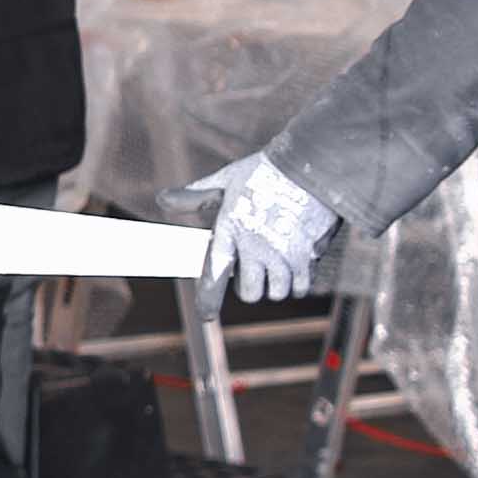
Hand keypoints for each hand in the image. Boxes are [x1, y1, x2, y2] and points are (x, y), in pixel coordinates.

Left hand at [173, 151, 337, 305]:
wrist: (314, 164)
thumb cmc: (268, 170)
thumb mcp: (227, 179)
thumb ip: (196, 195)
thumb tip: (163, 200)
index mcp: (231, 229)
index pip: (214, 274)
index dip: (208, 299)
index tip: (206, 314)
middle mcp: (255, 247)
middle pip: (249, 293)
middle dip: (251, 287)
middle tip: (254, 271)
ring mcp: (283, 254)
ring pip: (277, 292)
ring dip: (276, 285)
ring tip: (276, 265)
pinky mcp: (308, 256)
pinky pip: (301, 286)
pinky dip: (298, 282)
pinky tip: (296, 265)